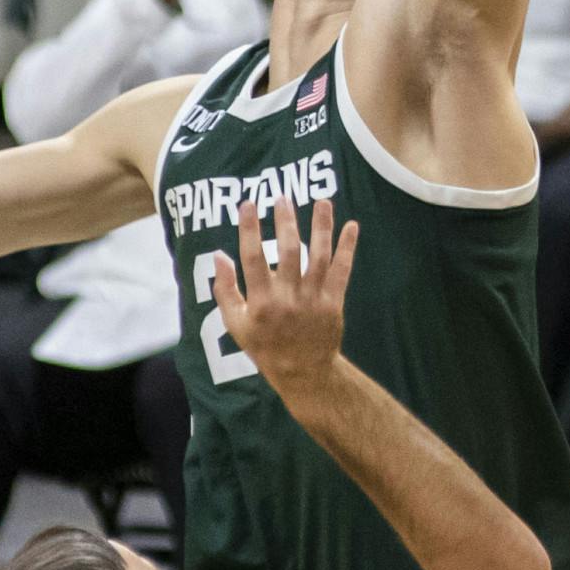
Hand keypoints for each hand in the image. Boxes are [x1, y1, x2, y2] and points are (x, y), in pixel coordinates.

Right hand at [211, 197, 357, 394]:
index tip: (248, 204)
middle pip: (289, 251)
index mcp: (261, 303)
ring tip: (322, 201)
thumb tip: (218, 255)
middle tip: (283, 196)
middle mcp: (288, 299)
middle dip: (286, 221)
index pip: (252, 259)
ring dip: (322, 227)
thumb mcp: (236, 325)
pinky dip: (348, 248)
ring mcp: (314, 299)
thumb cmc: (264, 346)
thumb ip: (225, 290)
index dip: (249, 229)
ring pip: (319, 256)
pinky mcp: (333, 302)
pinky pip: (343, 270)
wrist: (303, 373)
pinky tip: (351, 226)